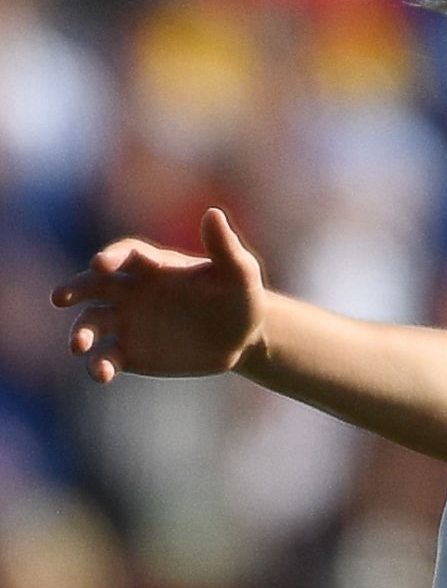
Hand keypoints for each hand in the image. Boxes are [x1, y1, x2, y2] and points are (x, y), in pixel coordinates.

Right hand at [51, 207, 267, 383]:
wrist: (244, 337)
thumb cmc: (241, 297)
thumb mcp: (240, 273)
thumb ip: (224, 247)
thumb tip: (213, 212)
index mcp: (153, 266)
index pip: (124, 254)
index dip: (111, 256)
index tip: (100, 264)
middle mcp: (132, 290)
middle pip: (93, 285)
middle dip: (75, 289)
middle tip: (61, 297)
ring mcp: (128, 322)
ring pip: (93, 322)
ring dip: (81, 332)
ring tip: (78, 345)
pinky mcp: (131, 352)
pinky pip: (107, 357)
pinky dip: (99, 364)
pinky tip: (101, 374)